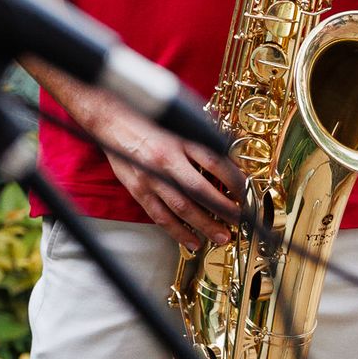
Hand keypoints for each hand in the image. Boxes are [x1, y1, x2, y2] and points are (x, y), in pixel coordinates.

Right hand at [91, 102, 241, 252]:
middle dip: (224, 209)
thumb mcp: (178, 118)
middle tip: (240, 220)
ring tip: (223, 236)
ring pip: (182, 208)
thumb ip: (201, 134)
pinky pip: (160, 216)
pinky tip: (193, 242)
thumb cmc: (146, 116)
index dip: (235, 180)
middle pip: (201, 190)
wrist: (110, 118)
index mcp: (179, 139)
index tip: (247, 191)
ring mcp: (151, 177)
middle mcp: (166, 159)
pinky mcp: (138, 189)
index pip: (215, 162)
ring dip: (205, 225)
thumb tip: (228, 151)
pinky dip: (178, 232)